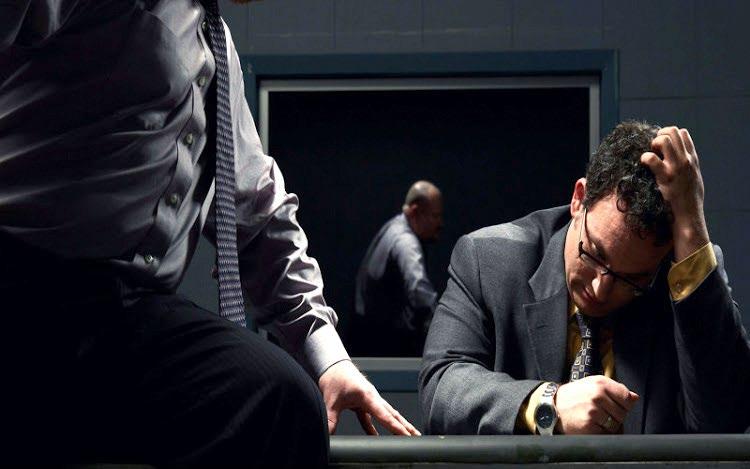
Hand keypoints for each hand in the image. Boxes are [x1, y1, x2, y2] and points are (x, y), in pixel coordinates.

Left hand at [317, 360, 420, 435]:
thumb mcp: (331, 401)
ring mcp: (369, 400)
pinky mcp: (362, 403)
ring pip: (386, 415)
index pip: (385, 416)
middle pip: (393, 415)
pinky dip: (375, 428)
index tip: (407, 436)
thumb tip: (329, 435)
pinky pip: (373, 417)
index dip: (396, 428)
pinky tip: (377, 437)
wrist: (332, 365)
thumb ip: (331, 420)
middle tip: (417, 437)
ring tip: (406, 436)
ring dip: (396, 425)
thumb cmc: (336, 377)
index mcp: (368, 396)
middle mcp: (372, 398)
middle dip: (406, 426)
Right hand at [555, 375, 638, 433]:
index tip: (616, 405)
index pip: (627, 397)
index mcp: (601, 383)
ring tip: (595, 419)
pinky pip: (606, 434)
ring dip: (609, 426)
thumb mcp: (593, 384)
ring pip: (616, 425)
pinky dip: (601, 433)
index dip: (624, 404)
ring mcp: (593, 411)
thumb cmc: (575, 395)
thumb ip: (614, 389)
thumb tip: (635, 398)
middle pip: (623, 413)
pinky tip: (591, 425)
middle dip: (615, 416)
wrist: (552, 405)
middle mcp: (598, 396)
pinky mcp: (589, 425)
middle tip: (601, 413)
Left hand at [640, 126, 709, 260]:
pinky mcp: (666, 177)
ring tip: (649, 156)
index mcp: (693, 160)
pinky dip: (645, 158)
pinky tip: (643, 164)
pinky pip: (651, 158)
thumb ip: (689, 167)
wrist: (689, 217)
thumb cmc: (689, 202)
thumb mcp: (694, 179)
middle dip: (659, 135)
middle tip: (653, 149)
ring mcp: (676, 168)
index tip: (661, 146)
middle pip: (672, 131)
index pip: (683, 134)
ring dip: (652, 144)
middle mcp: (686, 160)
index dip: (669, 135)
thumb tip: (681, 159)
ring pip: (663, 139)